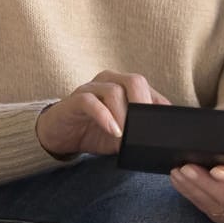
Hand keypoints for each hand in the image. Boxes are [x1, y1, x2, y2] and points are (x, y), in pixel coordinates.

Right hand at [35, 70, 170, 158]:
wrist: (59, 136)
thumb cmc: (93, 132)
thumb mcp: (121, 134)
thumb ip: (137, 132)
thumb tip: (157, 141)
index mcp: (123, 86)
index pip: (148, 89)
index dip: (158, 105)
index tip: (163, 126)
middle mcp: (109, 81)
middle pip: (134, 81)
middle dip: (144, 104)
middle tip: (147, 127)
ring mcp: (91, 88)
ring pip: (113, 90)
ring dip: (124, 114)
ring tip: (127, 135)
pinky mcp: (75, 99)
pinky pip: (90, 102)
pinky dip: (105, 117)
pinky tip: (113, 131)